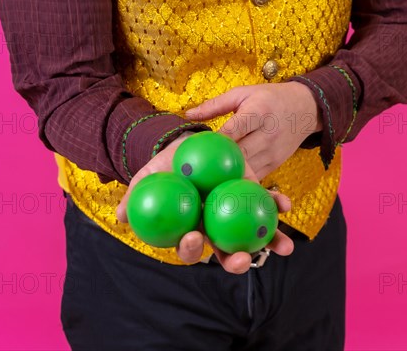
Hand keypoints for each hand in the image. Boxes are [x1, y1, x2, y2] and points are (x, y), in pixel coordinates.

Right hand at [116, 130, 293, 273]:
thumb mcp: (149, 176)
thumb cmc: (167, 166)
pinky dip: (278, 204)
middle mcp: (216, 228)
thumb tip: (121, 218)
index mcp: (191, 229)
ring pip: (253, 235)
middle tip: (242, 259)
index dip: (192, 249)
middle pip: (226, 251)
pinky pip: (267, 203)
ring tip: (284, 247)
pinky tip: (285, 204)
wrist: (192, 144)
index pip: (190, 247)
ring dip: (270, 242)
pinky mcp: (253, 196)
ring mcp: (237, 215)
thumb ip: (137, 196)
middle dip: (236, 261)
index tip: (193, 238)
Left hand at [185, 81, 321, 180]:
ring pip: (247, 169)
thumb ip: (215, 104)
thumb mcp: (244, 93)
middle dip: (218, 162)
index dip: (217, 140)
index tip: (198, 147)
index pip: (235, 128)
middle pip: (239, 153)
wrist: (305, 108)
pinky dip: (240, 180)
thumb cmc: (270, 98)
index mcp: (259, 111)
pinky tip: (223, 184)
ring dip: (227, 175)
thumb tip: (188, 115)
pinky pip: (255, 177)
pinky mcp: (275, 164)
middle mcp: (268, 133)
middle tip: (194, 170)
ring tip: (205, 180)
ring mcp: (273, 151)